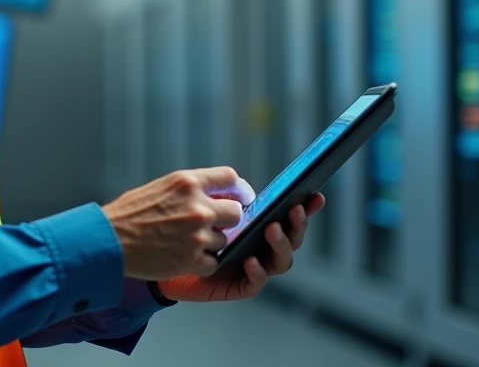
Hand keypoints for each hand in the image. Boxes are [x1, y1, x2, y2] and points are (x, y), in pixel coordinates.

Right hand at [102, 166, 254, 280]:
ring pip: (224, 239)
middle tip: (214, 224)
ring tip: (187, 241)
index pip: (230, 178)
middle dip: (227, 219)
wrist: (109, 241)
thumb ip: (190, 189)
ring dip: (211, 242)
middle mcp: (197, 207)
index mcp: (187, 183)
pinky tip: (185, 256)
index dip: (238, 189)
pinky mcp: (192, 260)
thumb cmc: (129, 213)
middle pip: (236, 212)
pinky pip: (213, 262)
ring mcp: (197, 235)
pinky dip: (202, 262)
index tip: (241, 197)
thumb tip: (217, 194)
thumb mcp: (161, 187)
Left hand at [156, 193, 325, 302]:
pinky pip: (255, 283)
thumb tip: (246, 190)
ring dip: (281, 244)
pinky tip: (250, 260)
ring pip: (282, 261)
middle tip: (292, 210)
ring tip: (271, 229)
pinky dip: (257, 272)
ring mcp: (256, 268)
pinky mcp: (240, 287)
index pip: (289, 216)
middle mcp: (264, 248)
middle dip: (297, 224)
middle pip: (293, 239)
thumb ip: (227, 198)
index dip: (305, 207)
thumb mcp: (207, 208)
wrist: (164, 255)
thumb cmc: (187, 229)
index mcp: (261, 226)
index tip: (314, 195)